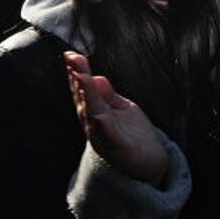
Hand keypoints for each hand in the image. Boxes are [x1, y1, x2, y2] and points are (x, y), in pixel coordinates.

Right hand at [65, 51, 167, 186]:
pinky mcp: (119, 150)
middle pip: (84, 100)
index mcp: (95, 113)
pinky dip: (105, 129)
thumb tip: (96, 77)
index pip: (84, 90)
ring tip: (84, 79)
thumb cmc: (131, 134)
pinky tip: (101, 118)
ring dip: (87, 98)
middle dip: (78, 80)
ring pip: (93, 116)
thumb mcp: (120, 107)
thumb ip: (107, 94)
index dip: (77, 72)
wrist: (148, 162)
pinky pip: (110, 139)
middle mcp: (95, 125)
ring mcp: (105, 138)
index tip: (71, 55)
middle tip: (73, 60)